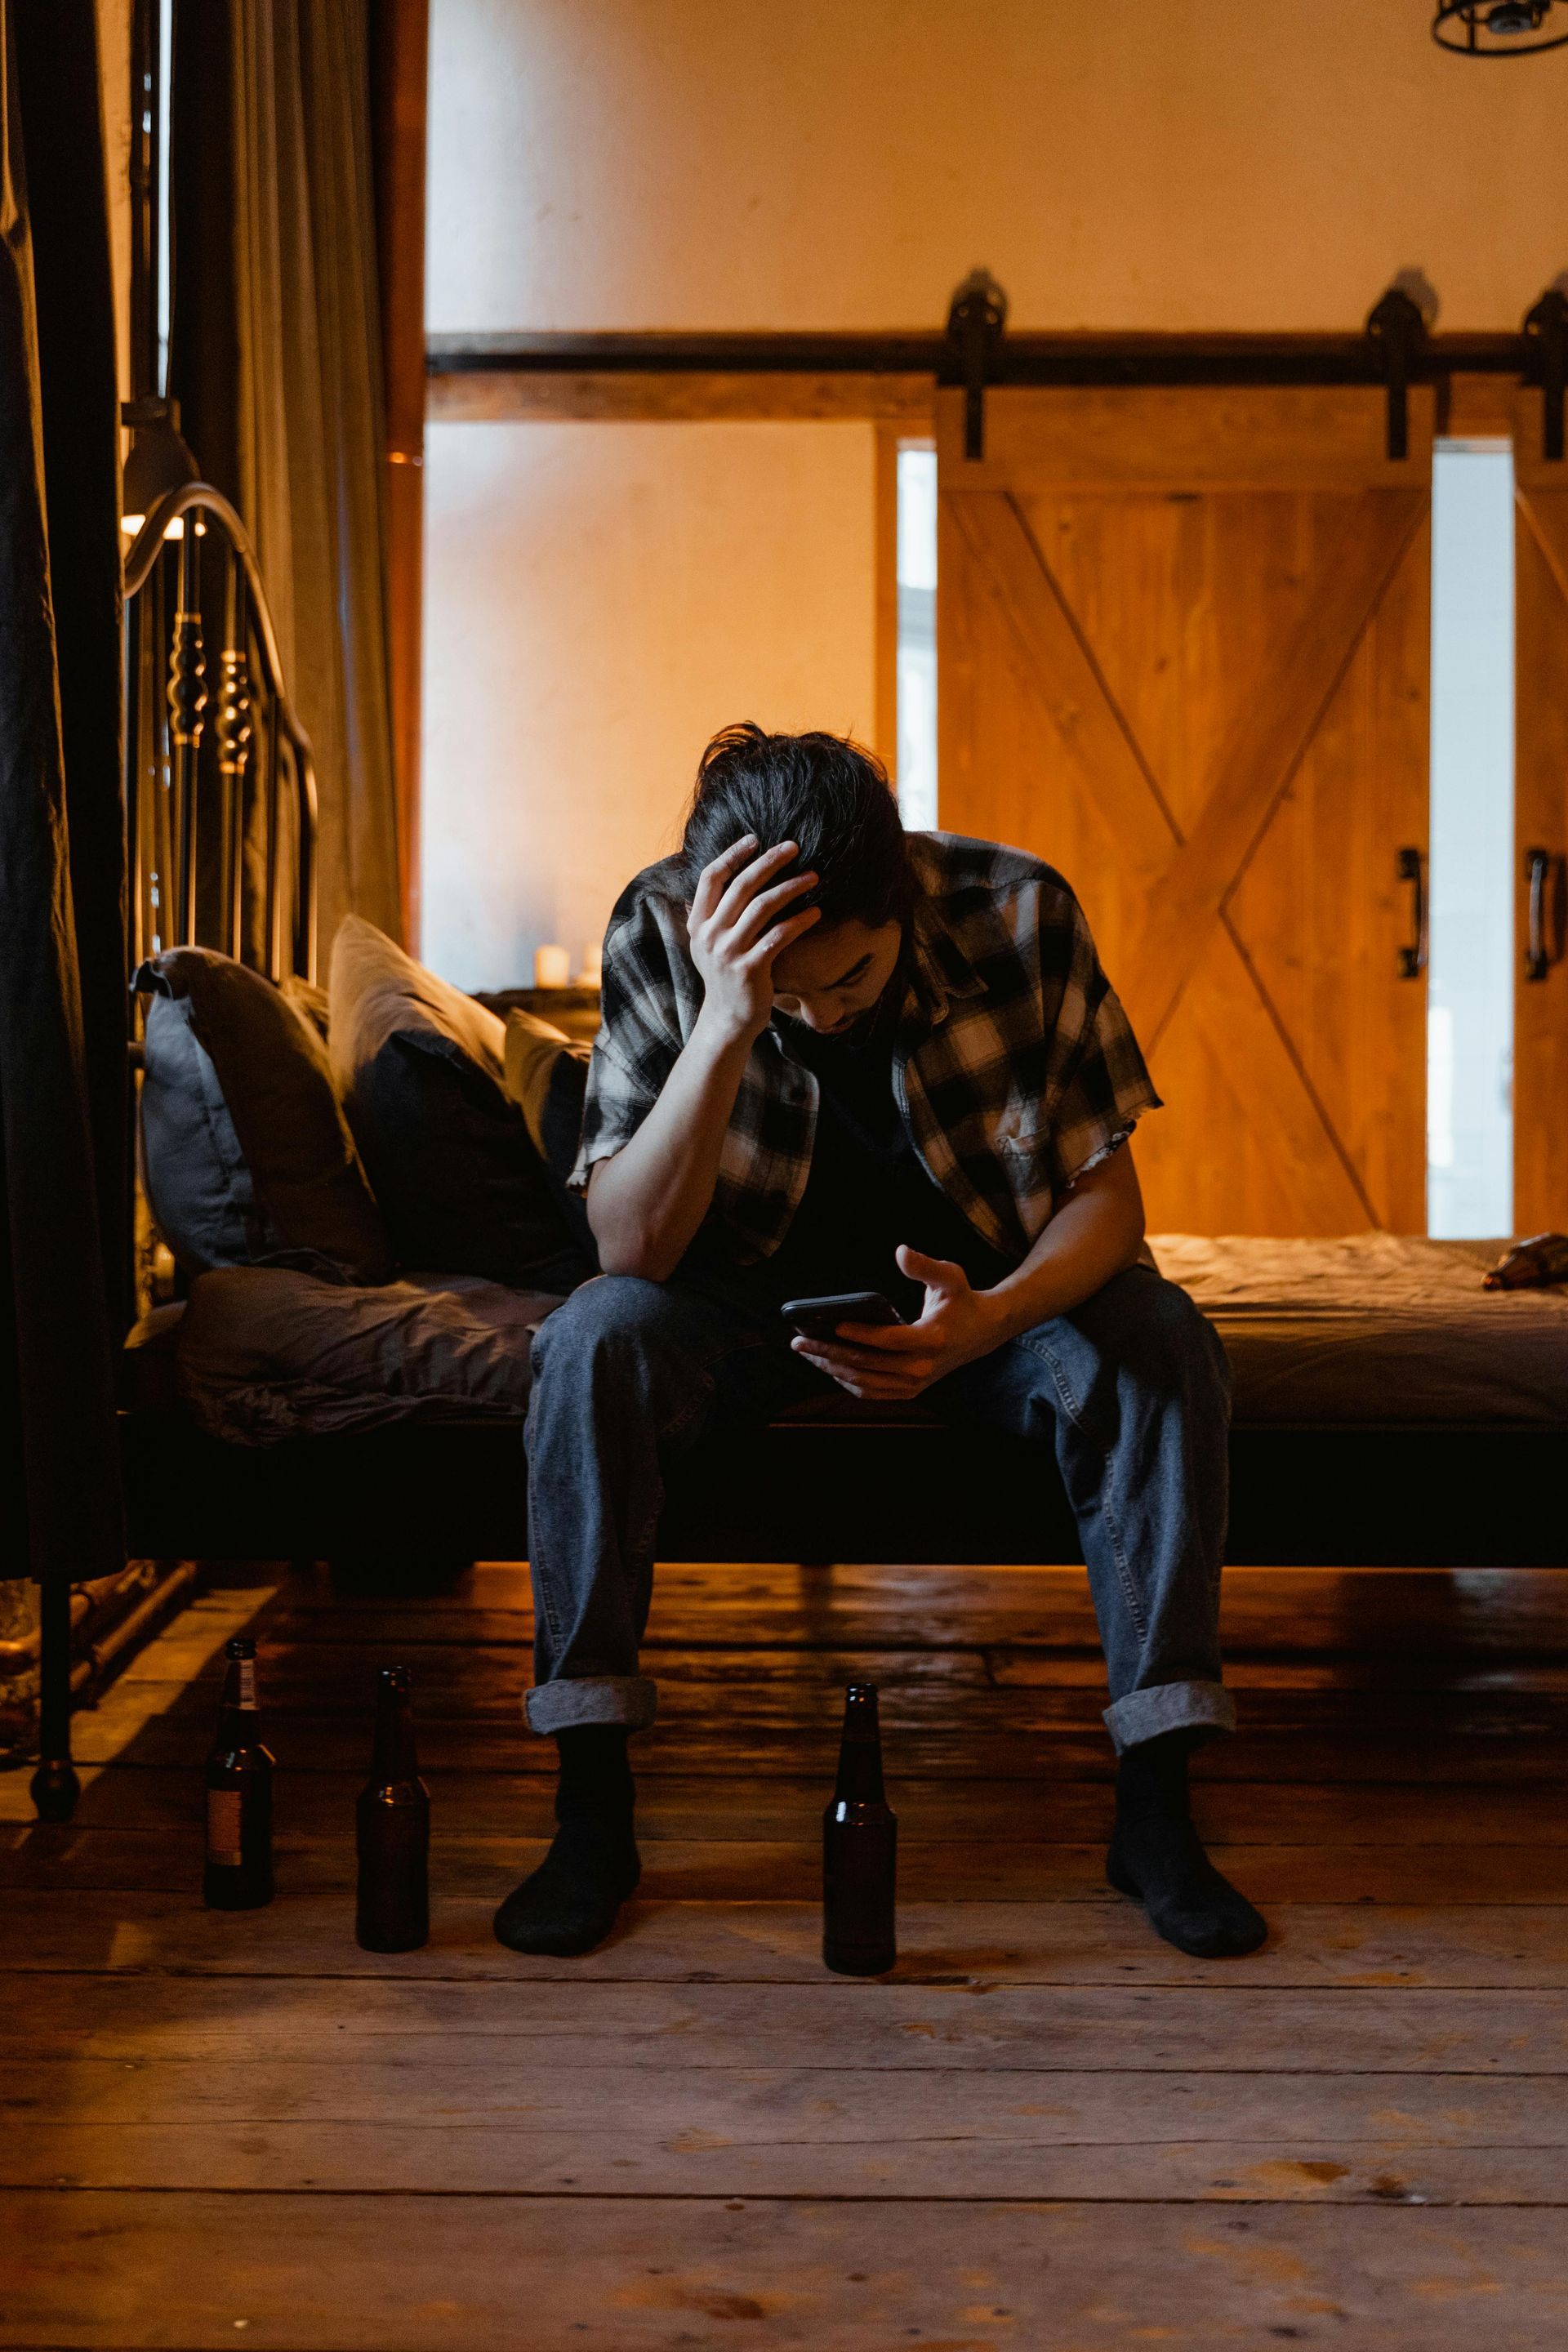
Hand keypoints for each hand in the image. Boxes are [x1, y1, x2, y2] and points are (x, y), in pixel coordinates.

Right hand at [687, 835, 820, 1049]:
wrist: (728, 1018)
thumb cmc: (726, 975)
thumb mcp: (709, 942)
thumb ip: (712, 912)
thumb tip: (723, 874)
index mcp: (697, 923)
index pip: (710, 877)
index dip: (732, 854)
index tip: (755, 839)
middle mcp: (709, 935)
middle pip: (741, 886)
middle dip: (769, 862)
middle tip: (794, 847)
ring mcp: (728, 953)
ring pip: (762, 907)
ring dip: (791, 887)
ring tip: (813, 877)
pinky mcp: (750, 969)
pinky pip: (779, 936)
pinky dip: (800, 922)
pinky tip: (816, 913)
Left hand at [791, 1248, 1004, 1399]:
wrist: (981, 1333)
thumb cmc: (960, 1300)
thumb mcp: (950, 1277)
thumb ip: (925, 1265)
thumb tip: (900, 1251)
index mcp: (932, 1339)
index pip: (889, 1341)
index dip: (860, 1334)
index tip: (833, 1325)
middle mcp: (923, 1367)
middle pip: (868, 1364)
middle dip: (829, 1352)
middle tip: (799, 1340)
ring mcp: (915, 1383)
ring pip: (864, 1381)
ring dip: (831, 1368)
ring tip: (805, 1351)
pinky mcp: (909, 1391)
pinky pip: (870, 1392)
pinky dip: (845, 1381)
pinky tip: (826, 1365)